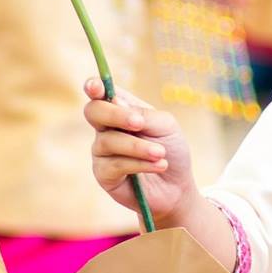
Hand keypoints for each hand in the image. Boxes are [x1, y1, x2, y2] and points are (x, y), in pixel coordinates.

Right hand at [84, 77, 198, 222]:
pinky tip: (158, 165)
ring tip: (161, 153)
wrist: (177, 186)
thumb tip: (114, 101)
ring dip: (138, 147)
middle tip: (139, 124)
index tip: (96, 87)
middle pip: (93, 112)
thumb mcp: (166, 126)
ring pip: (108, 141)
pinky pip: (114, 164)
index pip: (100, 93)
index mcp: (121, 109)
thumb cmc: (171, 150)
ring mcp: (102, 151)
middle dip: (116, 115)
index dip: (94, 87)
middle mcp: (106, 128)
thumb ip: (143, 113)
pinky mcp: (103, 174)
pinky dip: (139, 163)